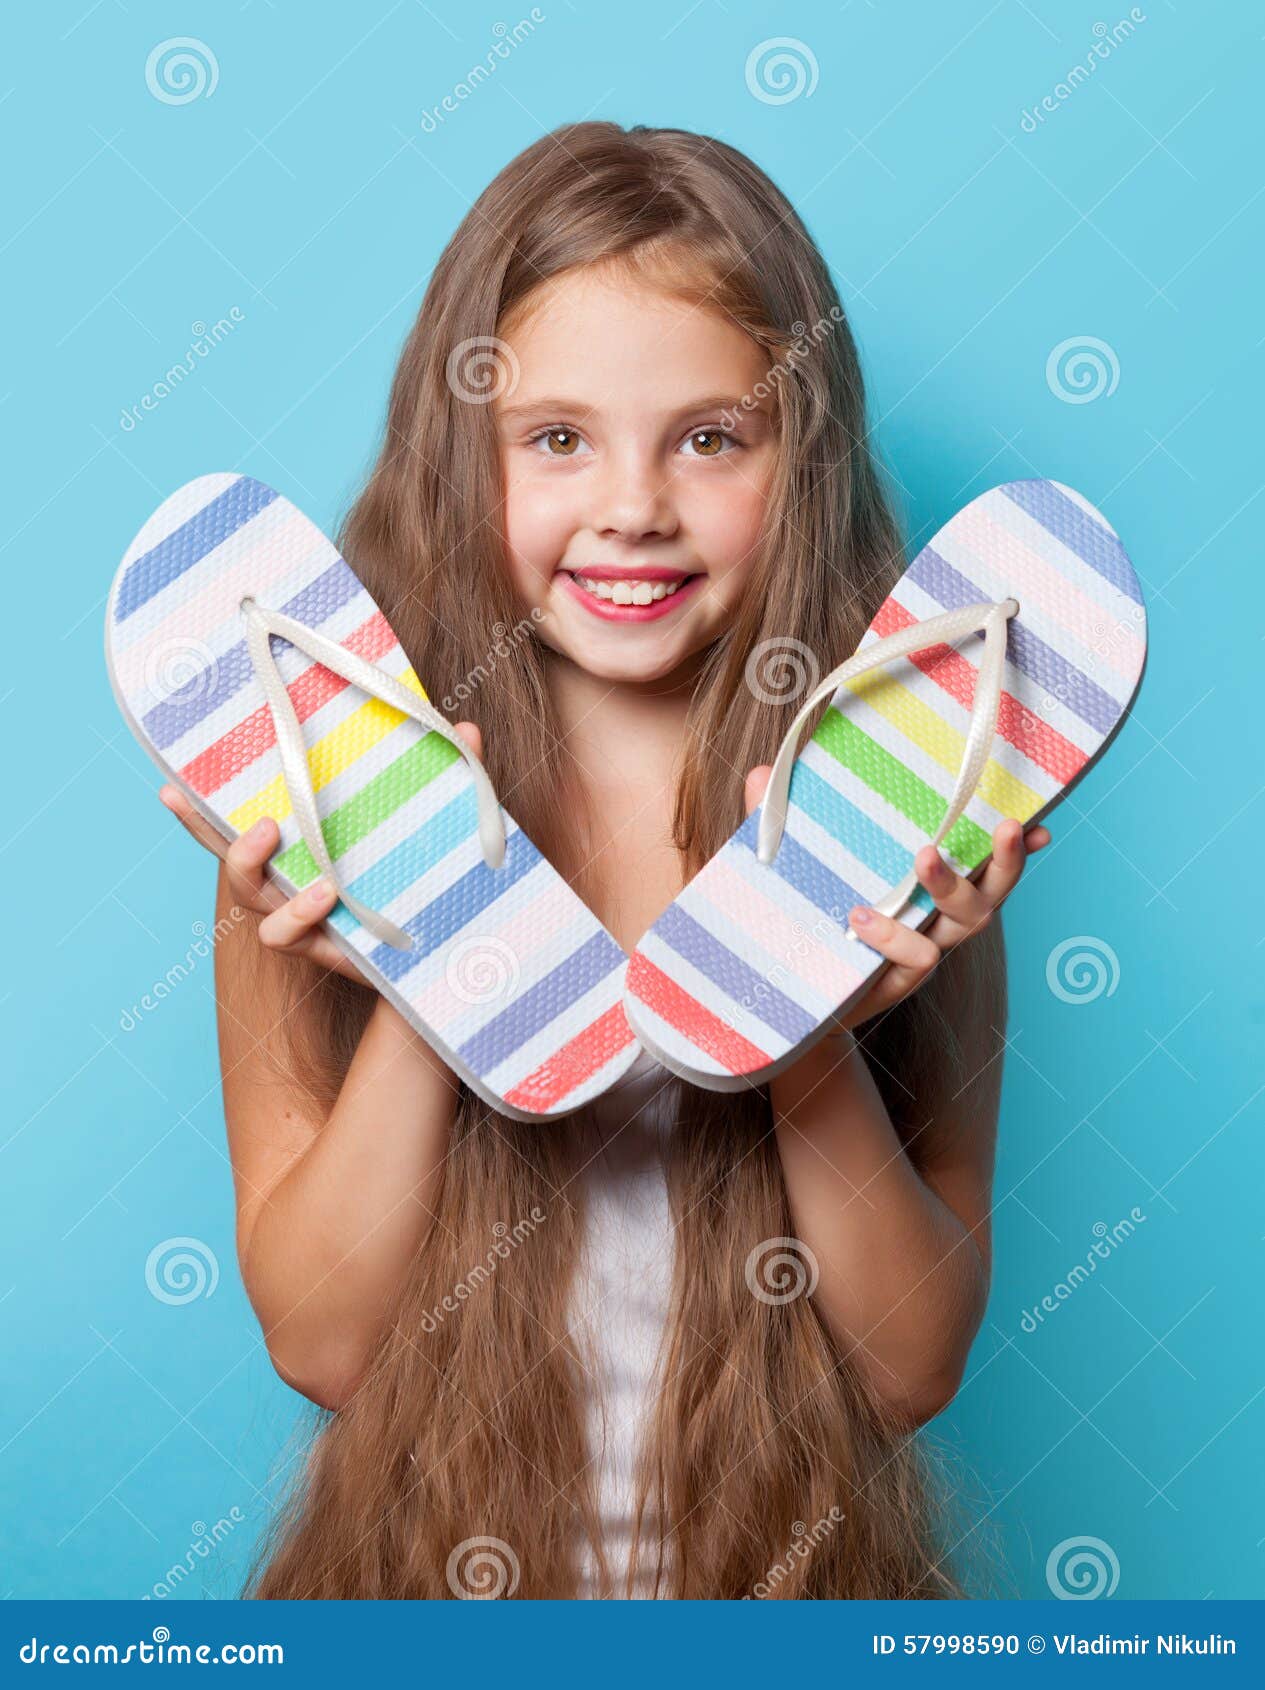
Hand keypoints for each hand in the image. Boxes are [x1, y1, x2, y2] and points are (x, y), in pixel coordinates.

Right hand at [158, 722, 483, 982]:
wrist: (456, 943)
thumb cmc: (427, 871)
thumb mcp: (433, 817)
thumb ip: (446, 776)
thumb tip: (466, 727)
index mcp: (300, 855)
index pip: (239, 833)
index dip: (199, 817)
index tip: (169, 788)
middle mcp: (292, 893)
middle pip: (241, 878)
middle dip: (237, 851)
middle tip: (266, 826)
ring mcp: (310, 928)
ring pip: (267, 922)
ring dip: (285, 897)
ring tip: (320, 881)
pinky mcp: (334, 956)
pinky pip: (303, 943)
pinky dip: (307, 919)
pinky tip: (329, 899)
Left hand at [742, 763, 1049, 1027]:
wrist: (781, 992)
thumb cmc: (797, 917)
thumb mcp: (784, 863)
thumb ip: (772, 820)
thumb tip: (756, 771)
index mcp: (923, 884)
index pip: (980, 858)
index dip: (1015, 844)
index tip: (1037, 819)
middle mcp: (933, 917)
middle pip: (993, 891)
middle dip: (1006, 859)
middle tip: (1007, 826)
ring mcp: (918, 949)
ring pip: (965, 924)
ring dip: (951, 887)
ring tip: (923, 856)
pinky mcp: (895, 982)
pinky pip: (916, 961)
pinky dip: (894, 938)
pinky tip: (860, 918)